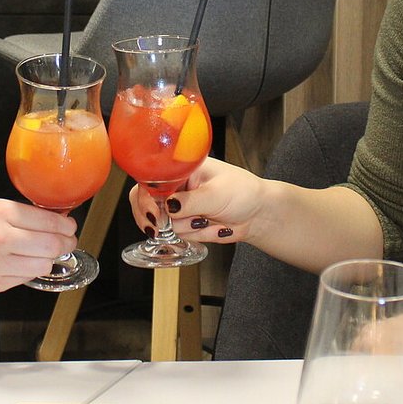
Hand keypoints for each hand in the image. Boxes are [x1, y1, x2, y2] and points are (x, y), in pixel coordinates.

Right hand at [0, 199, 78, 317]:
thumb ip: (18, 215)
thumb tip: (53, 219)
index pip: (48, 221)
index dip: (66, 226)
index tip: (69, 226)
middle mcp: (0, 237)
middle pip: (52, 245)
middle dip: (66, 244)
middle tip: (68, 242)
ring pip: (43, 265)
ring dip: (49, 260)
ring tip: (45, 254)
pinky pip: (25, 279)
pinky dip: (30, 271)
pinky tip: (23, 264)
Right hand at [130, 157, 267, 244]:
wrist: (258, 214)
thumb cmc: (243, 192)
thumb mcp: (217, 193)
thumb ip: (191, 201)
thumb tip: (169, 207)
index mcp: (181, 168)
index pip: (150, 178)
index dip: (146, 197)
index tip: (155, 213)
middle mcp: (175, 186)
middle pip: (144, 202)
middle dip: (155, 218)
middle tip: (164, 227)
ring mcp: (178, 206)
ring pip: (163, 224)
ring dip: (185, 228)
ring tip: (207, 220)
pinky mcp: (184, 224)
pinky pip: (177, 235)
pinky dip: (194, 236)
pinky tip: (210, 227)